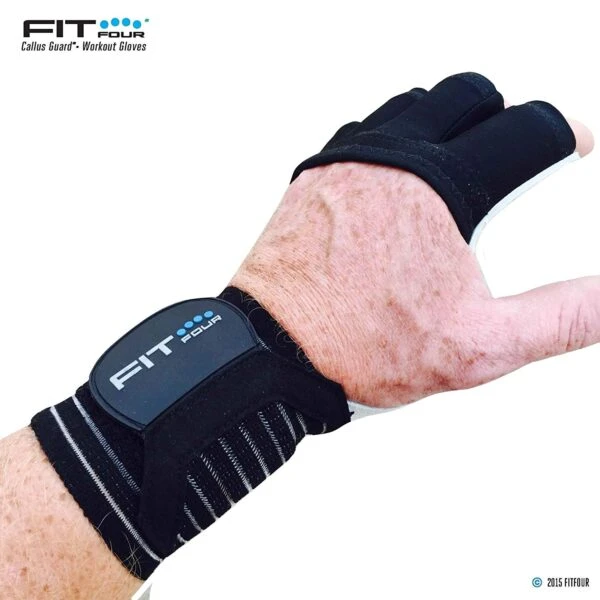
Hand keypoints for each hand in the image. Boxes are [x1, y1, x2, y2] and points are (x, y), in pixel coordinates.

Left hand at [232, 103, 595, 408]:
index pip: (526, 129)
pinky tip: (395, 179)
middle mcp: (390, 158)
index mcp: (441, 185)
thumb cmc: (361, 347)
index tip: (572, 143)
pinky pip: (361, 135)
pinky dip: (390, 141)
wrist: (273, 352)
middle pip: (466, 97)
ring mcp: (344, 162)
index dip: (563, 132)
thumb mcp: (479, 346)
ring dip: (443, 123)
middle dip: (500, 116)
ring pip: (410, 108)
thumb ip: (560, 318)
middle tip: (511, 148)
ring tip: (456, 160)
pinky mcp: (312, 179)